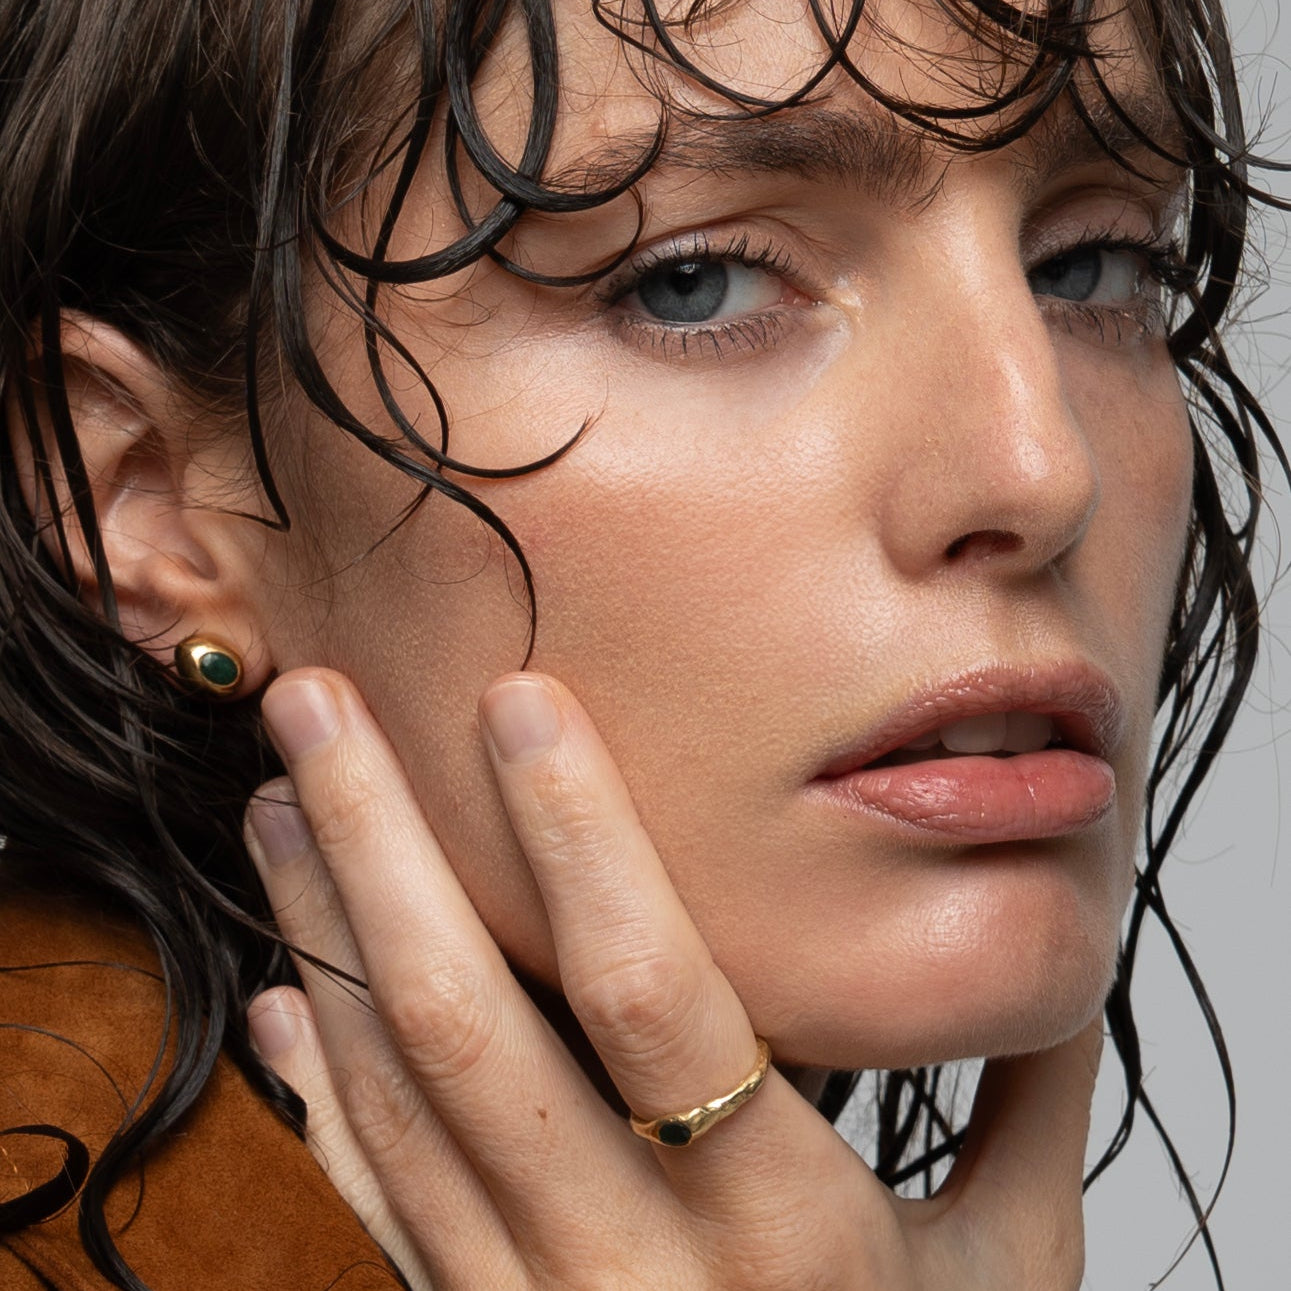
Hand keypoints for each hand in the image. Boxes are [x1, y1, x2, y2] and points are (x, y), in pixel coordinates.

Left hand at [243, 668, 1101, 1289]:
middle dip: (376, 842)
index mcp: (781, 1234)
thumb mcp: (1012, 1273)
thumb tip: (1042, 956)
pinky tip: (285, 997)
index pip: (647, 989)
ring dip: (328, 933)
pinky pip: (377, 1205)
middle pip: (465, 1020)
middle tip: (314, 706)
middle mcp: (630, 1270)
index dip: (579, 831)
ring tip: (279, 805)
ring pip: (395, 1093)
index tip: (520, 699)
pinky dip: (324, 1092)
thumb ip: (1024, 1105)